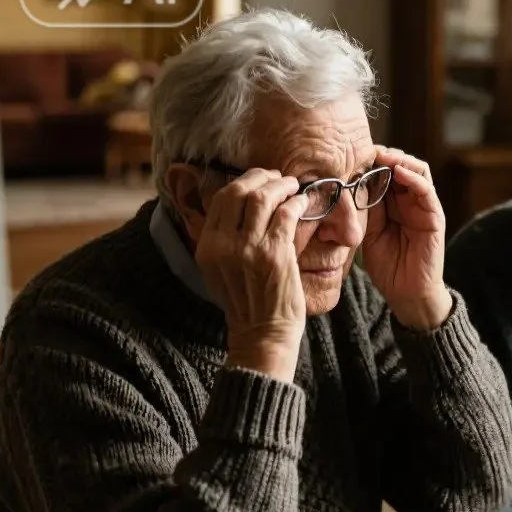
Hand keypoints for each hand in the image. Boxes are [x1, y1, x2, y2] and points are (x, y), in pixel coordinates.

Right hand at [195, 168, 310, 383]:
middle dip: (261, 177)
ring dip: (282, 186)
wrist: (262, 334)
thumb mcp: (220, 270)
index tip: (260, 180)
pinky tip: (304, 202)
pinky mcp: (275, 255)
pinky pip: (287, 214)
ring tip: (294, 186)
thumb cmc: (248, 301)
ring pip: (263, 199)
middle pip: (239, 192)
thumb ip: (224, 239)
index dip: (243, 182)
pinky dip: (297, 202)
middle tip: (278, 178)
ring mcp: (248, 249)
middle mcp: (223, 245)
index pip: (220, 199)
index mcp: (207, 247)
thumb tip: (241, 205)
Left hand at [362, 146, 451, 329]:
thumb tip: (350, 181)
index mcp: (393, 203)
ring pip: (417, 169)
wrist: (406, 294)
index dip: (371, 160)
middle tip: (365, 150)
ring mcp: (424, 206)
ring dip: (400, 160)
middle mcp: (410, 200)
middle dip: (384, 154)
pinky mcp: (434, 216)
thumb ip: (365, 208)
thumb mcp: (368, 232)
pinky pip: (426, 190)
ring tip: (382, 156)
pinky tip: (398, 172)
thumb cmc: (387, 266)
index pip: (385, 170)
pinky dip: (413, 177)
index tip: (352, 154)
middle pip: (402, 164)